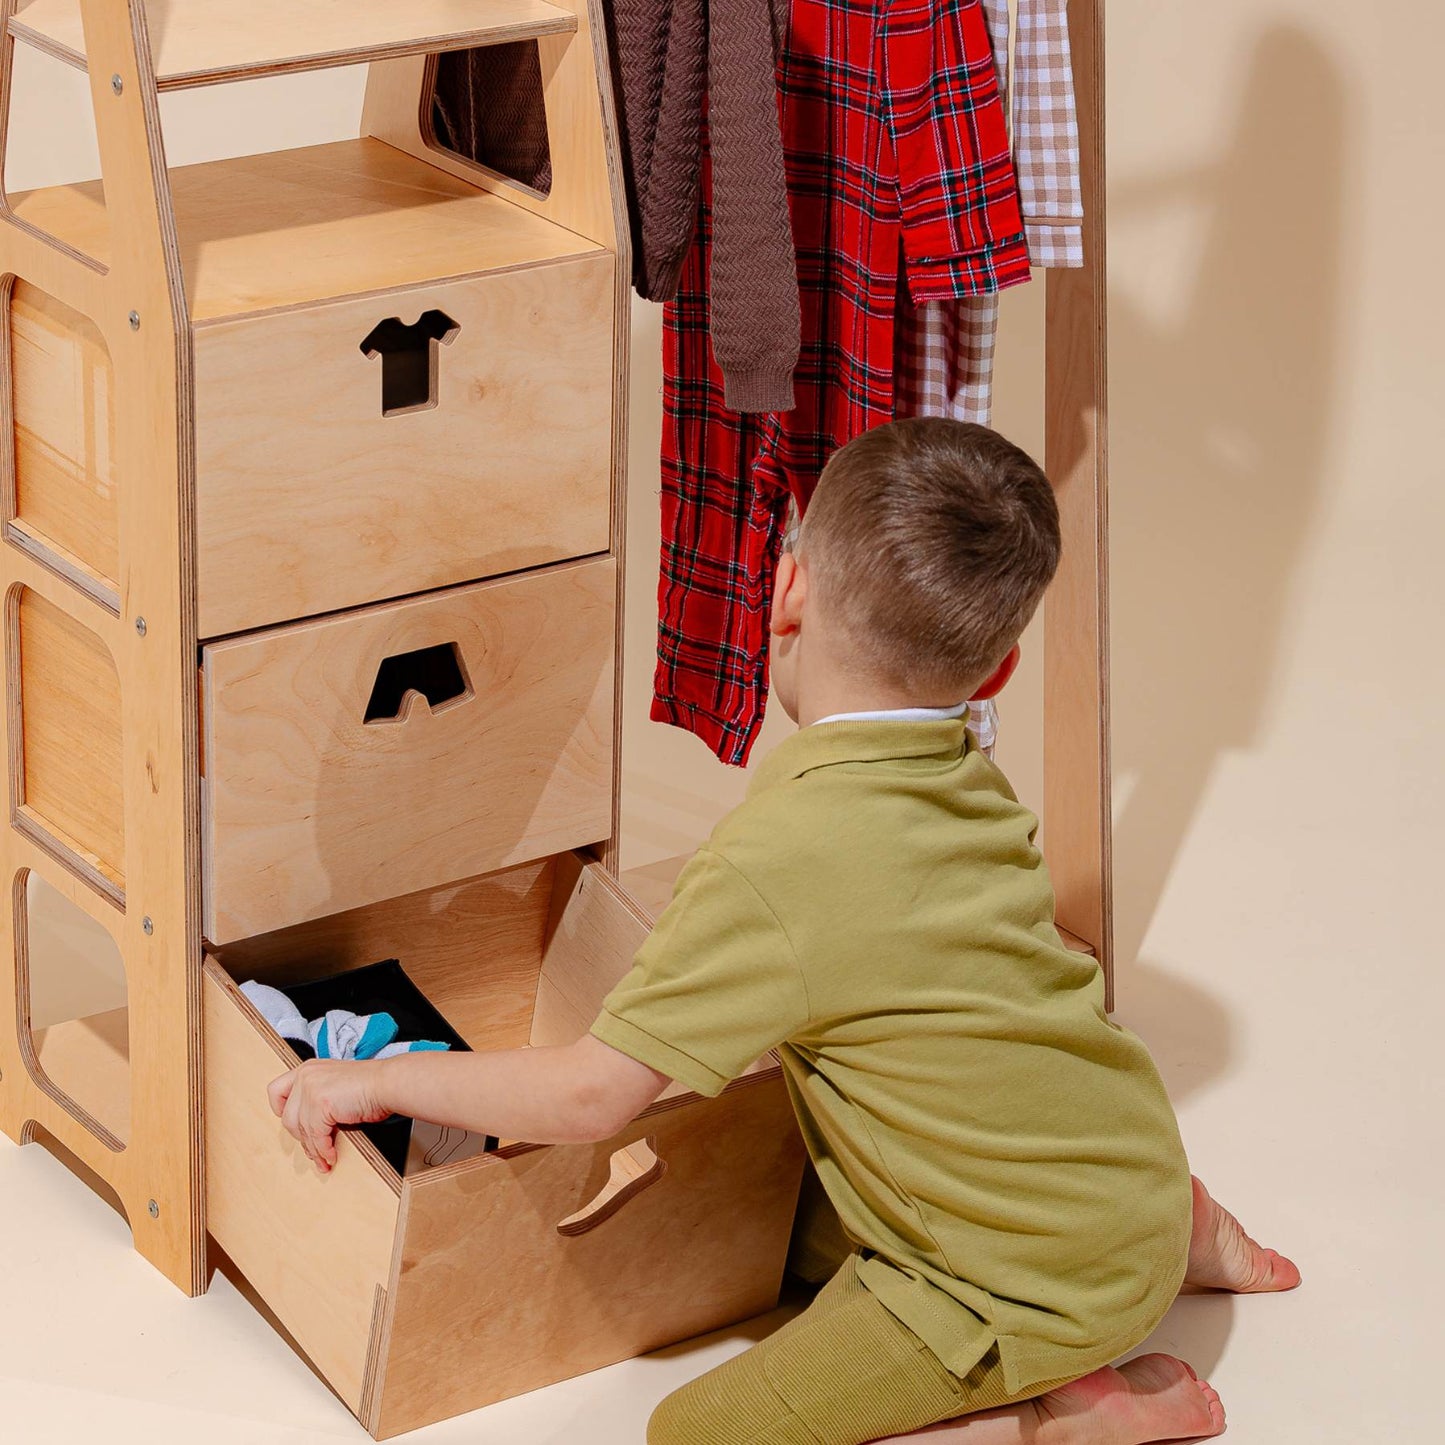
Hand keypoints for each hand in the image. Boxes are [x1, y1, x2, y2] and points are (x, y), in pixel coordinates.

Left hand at [267, 1059, 389, 1173]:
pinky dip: (323, 1150)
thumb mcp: (336, 1086)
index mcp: (308, 1069)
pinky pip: (316, 1137)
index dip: (281, 1111)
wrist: (387, 1083)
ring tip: (324, 1159)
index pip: (276, 1091)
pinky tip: (331, 1156)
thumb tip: (308, 1130)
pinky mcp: (320, 1103)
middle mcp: (305, 1076)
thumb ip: (318, 1099)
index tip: (295, 1126)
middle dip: (302, 1138)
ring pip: (301, 1131)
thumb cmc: (371, 1085)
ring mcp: (311, 1088)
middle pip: (287, 1118)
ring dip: (314, 1150)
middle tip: (314, 1150)